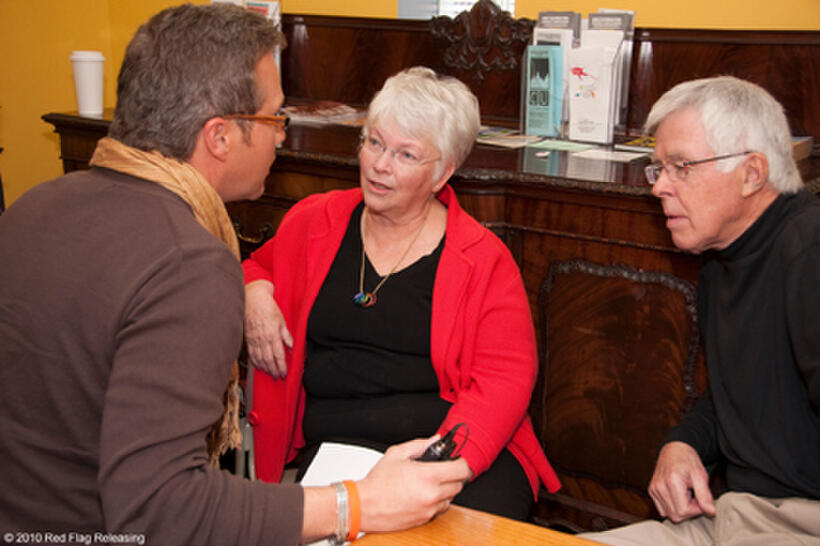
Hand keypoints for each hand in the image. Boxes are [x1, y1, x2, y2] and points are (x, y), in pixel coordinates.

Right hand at [244, 280, 292, 377]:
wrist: (253, 299)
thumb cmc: (268, 308)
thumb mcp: (282, 321)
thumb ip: (286, 335)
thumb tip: (292, 346)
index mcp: (273, 334)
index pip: (278, 355)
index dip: (281, 366)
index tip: (284, 373)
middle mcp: (263, 339)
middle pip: (268, 359)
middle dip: (273, 370)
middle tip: (277, 377)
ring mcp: (254, 339)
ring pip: (259, 358)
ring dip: (264, 368)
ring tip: (269, 373)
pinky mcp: (248, 338)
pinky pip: (251, 353)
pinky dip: (255, 361)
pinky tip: (258, 366)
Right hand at [356, 436, 472, 532]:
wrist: (364, 505)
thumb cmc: (378, 481)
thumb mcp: (397, 454)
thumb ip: (420, 445)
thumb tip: (436, 439)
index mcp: (427, 475)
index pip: (461, 469)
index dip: (461, 462)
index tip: (457, 460)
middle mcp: (431, 494)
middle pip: (459, 485)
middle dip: (453, 476)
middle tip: (442, 470)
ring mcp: (429, 509)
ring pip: (451, 498)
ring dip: (446, 490)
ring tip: (430, 483)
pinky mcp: (424, 520)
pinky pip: (439, 509)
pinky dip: (436, 502)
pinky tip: (423, 494)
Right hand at [648, 441, 715, 522]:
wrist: (674, 450)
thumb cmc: (688, 460)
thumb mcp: (700, 476)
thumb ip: (705, 496)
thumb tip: (711, 512)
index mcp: (672, 481)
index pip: (684, 511)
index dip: (696, 509)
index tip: (701, 498)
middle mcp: (659, 486)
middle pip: (676, 516)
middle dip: (689, 511)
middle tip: (694, 497)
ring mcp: (654, 489)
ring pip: (669, 515)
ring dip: (681, 509)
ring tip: (686, 495)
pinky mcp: (651, 491)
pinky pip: (662, 510)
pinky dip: (672, 507)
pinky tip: (678, 496)